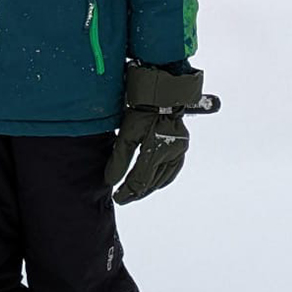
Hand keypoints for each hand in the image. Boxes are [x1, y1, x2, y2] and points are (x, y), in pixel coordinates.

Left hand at [104, 64, 218, 203]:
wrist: (162, 92)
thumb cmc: (142, 109)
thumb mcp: (125, 133)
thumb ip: (118, 159)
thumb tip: (110, 181)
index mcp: (155, 150)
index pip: (139, 181)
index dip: (127, 192)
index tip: (117, 198)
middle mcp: (170, 153)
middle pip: (152, 182)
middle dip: (137, 192)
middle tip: (124, 198)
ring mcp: (178, 150)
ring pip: (163, 178)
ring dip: (149, 187)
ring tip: (136, 192)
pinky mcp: (181, 146)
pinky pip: (172, 170)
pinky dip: (162, 179)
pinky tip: (154, 182)